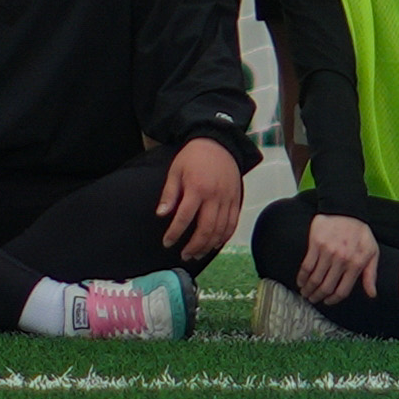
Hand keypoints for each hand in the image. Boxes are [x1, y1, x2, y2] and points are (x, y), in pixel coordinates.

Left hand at [159, 138, 246, 258]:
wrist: (218, 143)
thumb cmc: (193, 157)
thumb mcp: (175, 171)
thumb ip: (169, 194)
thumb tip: (162, 214)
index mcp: (196, 188)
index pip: (184, 218)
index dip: (174, 233)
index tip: (167, 243)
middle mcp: (214, 196)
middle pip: (205, 229)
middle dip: (194, 246)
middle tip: (185, 255)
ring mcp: (228, 199)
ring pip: (220, 230)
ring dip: (208, 245)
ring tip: (197, 254)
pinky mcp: (236, 199)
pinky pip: (233, 223)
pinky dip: (224, 237)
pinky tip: (215, 244)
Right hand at [298, 211, 380, 304]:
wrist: (345, 209)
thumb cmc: (360, 232)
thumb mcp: (371, 252)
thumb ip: (371, 274)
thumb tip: (372, 294)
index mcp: (356, 264)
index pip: (343, 290)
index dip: (333, 299)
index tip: (328, 302)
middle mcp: (342, 260)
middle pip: (326, 287)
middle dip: (318, 296)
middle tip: (313, 299)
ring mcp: (328, 252)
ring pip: (315, 279)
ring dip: (308, 289)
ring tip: (305, 293)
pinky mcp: (316, 244)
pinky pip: (307, 266)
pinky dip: (302, 277)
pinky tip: (300, 281)